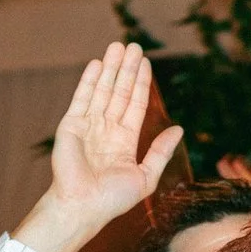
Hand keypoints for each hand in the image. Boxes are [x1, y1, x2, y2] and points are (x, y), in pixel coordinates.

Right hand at [12, 42, 184, 251]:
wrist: (83, 207)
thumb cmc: (113, 199)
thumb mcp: (146, 175)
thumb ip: (160, 151)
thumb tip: (179, 129)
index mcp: (124, 141)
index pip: (135, 105)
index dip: (140, 83)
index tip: (146, 62)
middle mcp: (106, 130)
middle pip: (119, 92)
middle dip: (127, 69)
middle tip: (133, 45)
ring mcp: (88, 126)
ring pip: (102, 91)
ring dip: (110, 68)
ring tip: (118, 46)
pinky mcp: (71, 125)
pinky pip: (82, 98)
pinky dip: (89, 81)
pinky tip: (97, 64)